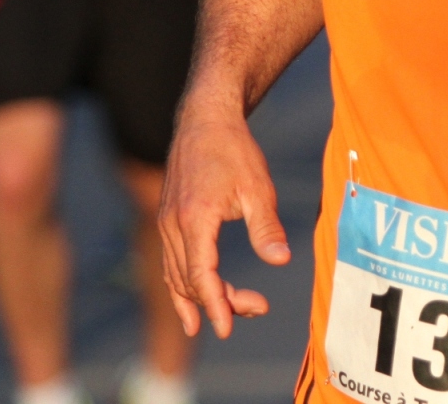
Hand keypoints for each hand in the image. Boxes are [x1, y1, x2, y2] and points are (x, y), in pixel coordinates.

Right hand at [158, 108, 290, 338]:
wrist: (205, 119)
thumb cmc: (235, 151)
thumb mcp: (258, 188)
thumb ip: (266, 227)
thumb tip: (281, 260)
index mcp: (194, 219)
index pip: (201, 275)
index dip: (215, 305)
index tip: (228, 329)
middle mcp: (173, 225)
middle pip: (189, 280)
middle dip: (219, 302)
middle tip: (257, 308)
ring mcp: (166, 223)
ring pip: (177, 275)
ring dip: (201, 298)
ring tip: (231, 315)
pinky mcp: (168, 220)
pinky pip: (171, 263)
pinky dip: (182, 286)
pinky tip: (193, 304)